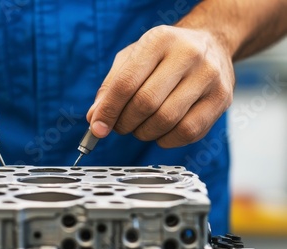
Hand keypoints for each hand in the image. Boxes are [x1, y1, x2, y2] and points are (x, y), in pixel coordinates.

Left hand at [87, 25, 233, 147]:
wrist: (211, 43)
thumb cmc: (164, 54)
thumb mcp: (132, 58)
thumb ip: (111, 86)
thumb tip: (95, 118)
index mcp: (159, 40)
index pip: (126, 83)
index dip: (108, 110)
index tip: (97, 127)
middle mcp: (188, 54)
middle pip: (146, 103)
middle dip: (125, 123)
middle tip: (119, 127)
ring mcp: (209, 76)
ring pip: (166, 121)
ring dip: (144, 133)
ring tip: (139, 127)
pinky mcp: (222, 98)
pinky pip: (188, 132)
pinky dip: (166, 140)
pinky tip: (160, 132)